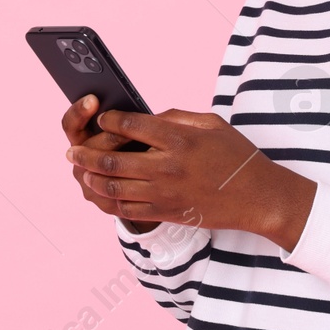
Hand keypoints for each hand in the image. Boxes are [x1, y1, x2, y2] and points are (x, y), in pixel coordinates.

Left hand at [64, 107, 317, 249]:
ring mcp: (164, 192)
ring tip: (81, 171)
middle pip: (111, 158)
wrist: (256, 196)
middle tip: (72, 150)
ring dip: (90, 178)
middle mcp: (167, 165)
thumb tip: (146, 117)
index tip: (102, 118)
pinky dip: (109, 200)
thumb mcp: (212, 123)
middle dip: (85, 153)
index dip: (108, 120)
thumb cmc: (237, 156)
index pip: (129, 124)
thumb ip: (177, 117)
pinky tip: (102, 193)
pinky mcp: (166, 212)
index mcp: (178, 138)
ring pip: (112, 187)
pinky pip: (126, 209)